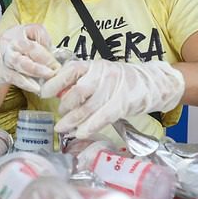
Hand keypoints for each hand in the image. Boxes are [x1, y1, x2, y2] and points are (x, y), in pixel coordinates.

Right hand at [0, 24, 60, 93]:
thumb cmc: (8, 54)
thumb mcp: (20, 43)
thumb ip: (36, 47)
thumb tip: (56, 58)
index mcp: (18, 31)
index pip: (36, 30)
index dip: (47, 40)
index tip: (52, 50)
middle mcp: (10, 42)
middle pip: (31, 47)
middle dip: (47, 58)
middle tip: (56, 68)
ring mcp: (4, 57)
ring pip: (22, 62)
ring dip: (38, 70)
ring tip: (49, 75)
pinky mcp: (1, 72)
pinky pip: (15, 77)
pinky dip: (27, 82)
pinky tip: (36, 87)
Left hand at [40, 59, 184, 138]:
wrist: (152, 82)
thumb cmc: (121, 80)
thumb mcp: (100, 75)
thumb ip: (81, 81)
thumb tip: (58, 93)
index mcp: (94, 65)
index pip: (70, 70)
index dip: (55, 82)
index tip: (44, 93)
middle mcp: (103, 74)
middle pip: (78, 91)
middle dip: (65, 106)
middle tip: (60, 114)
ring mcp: (114, 88)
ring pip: (88, 107)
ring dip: (73, 120)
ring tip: (62, 128)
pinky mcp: (123, 103)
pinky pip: (103, 116)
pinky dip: (90, 126)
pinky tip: (80, 133)